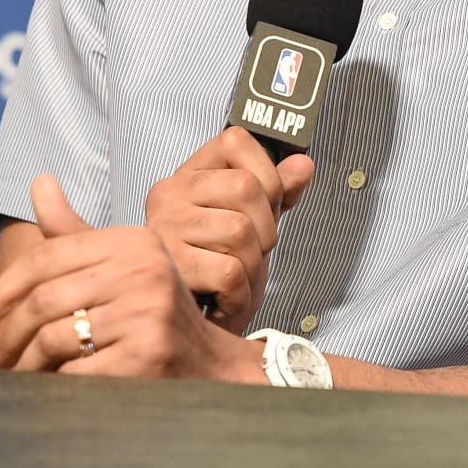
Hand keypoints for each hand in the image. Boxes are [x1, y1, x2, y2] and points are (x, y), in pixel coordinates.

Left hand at [0, 174, 260, 381]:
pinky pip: (76, 373)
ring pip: (55, 338)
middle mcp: (144, 270)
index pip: (48, 256)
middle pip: (45, 299)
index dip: (3, 288)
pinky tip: (45, 388)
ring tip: (11, 375)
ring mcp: (147, 314)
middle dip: (6, 333)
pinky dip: (52, 384)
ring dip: (24, 364)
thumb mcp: (120, 263)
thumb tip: (39, 181)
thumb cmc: (151, 310)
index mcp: (133, 241)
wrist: (208, 363)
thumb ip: (74, 233)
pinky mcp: (146, 356)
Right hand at [143, 127, 314, 332]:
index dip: (267, 173)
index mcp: (190, 175)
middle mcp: (169, 193)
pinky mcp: (169, 268)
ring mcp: (164, 229)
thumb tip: (303, 165)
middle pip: (246, 188)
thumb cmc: (218, 268)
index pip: (236, 140)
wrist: (185, 326)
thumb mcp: (253, 222)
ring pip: (240, 232)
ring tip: (235, 281)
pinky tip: (225, 300)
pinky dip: (239, 296)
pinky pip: (230, 273)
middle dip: (266, 229)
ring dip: (252, 268)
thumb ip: (277, 191)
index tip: (267, 205)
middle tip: (252, 253)